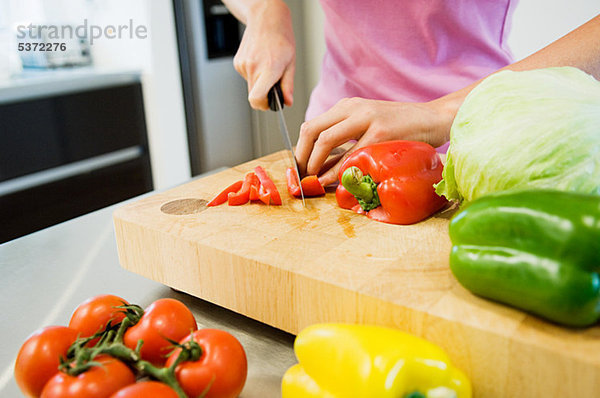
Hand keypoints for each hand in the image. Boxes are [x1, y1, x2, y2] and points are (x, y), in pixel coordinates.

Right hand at [233, 0, 294, 109]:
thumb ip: (288, 85)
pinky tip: (260, 61)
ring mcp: (243, 65)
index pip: (257, 98)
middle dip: (264, 95)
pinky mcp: (237, 63)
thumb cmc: (280, 38)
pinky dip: (254, 74)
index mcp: (268, 68)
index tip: (270, 103)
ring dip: (259, 83)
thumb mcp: (291, 63)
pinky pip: (246, 77)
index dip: (263, 105)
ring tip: (267, 66)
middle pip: (253, 96)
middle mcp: (253, 67)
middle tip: (273, 84)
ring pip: (250, 87)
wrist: (265, 19)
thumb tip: (287, 102)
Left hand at [295, 97, 453, 185]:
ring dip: (313, 163)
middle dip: (301, 156)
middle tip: (301, 176)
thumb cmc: (401, 128)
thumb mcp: (368, 126)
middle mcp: (353, 108)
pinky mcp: (381, 133)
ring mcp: (366, 119)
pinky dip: (336, 170)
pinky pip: (350, 154)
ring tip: (312, 180)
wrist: (434, 118)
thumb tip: (322, 165)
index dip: (300, 149)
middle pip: (311, 130)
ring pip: (325, 139)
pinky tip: (332, 180)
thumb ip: (346, 139)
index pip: (312, 125)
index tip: (300, 168)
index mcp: (348, 106)